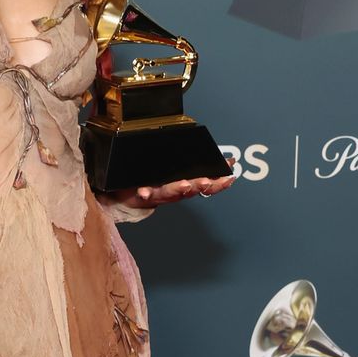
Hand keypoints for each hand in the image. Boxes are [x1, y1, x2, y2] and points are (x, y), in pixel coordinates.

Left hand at [109, 171, 236, 207]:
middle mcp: (174, 191)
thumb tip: (228, 160)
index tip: (229, 177)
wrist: (128, 196)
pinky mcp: (142, 193)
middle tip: (207, 181)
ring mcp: (159, 193)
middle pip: (191, 189)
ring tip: (184, 184)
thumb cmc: (156, 183)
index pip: (207, 184)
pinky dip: (145, 192)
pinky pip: (143, 193)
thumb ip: (199, 167)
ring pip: (170, 192)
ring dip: (178, 189)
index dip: (219, 183)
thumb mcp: (179, 174)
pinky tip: (144, 191)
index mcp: (185, 184)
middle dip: (200, 185)